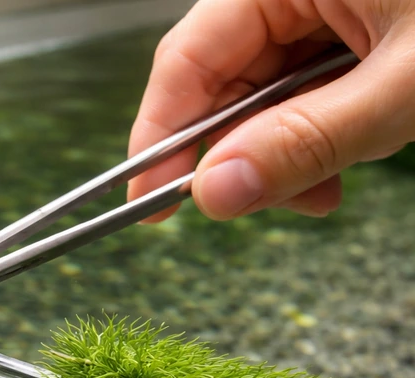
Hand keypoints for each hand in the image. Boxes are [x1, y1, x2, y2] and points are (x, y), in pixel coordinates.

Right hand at [128, 0, 414, 219]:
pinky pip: (309, 96)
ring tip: (341, 170)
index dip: (160, 135)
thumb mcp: (405, 84)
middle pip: (224, 87)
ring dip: (295, 150)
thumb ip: (308, 139)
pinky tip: (359, 146)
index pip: (188, 59)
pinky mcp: (350, 33)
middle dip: (247, 154)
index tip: (148, 199)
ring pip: (267, 101)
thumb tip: (216, 191)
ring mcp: (322, 12)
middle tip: (269, 199)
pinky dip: (324, 134)